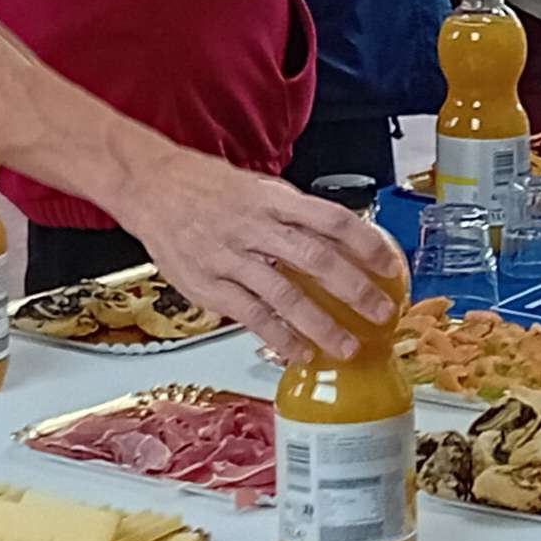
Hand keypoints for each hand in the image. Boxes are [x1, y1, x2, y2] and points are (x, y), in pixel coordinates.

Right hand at [114, 140, 408, 361]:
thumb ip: (295, 214)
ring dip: (321, 325)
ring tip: (347, 346)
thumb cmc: (208, 187)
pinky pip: (251, 316)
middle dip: (354, 289)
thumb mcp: (260, 189)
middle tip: (381, 312)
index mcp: (274, 200)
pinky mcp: (208, 285)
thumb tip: (341, 238)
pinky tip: (300, 353)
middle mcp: (255, 227)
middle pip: (315, 259)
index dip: (365, 243)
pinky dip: (279, 337)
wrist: (151, 186)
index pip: (331, 219)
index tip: (390, 265)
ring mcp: (230, 258)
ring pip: (284, 295)